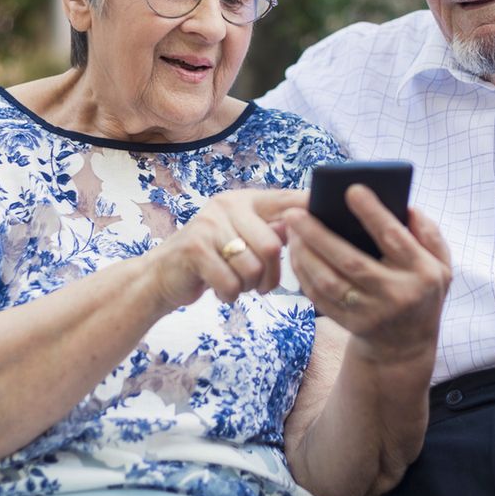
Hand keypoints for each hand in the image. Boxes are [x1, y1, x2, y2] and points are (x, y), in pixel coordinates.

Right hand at [146, 189, 308, 309]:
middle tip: (262, 286)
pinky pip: (231, 282)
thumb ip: (271, 231)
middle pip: (273, 245)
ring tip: (238, 286)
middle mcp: (228, 204)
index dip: (310, 211)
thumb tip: (309, 228)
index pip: (287, 201)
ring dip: (249, 287)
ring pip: (252, 267)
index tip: (331, 222)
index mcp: (245, 200)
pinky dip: (230, 295)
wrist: (163, 275)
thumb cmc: (212, 259)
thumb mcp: (242, 239)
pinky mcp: (195, 248)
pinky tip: (221, 291)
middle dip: (272, 275)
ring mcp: (209, 224)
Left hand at [285, 186, 450, 360]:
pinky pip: (319, 298)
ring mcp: (370, 313)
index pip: (394, 238)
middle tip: (295, 212)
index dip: (372, 213)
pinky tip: (295, 254)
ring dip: (305, 254)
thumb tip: (407, 208)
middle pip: (351, 261)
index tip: (351, 189)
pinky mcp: (349, 324)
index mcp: (422, 272)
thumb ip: (429, 234)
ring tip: (291, 230)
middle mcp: (396, 294)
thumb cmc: (421, 292)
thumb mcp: (441, 265)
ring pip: (329, 282)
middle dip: (319, 235)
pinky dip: (304, 275)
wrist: (406, 346)